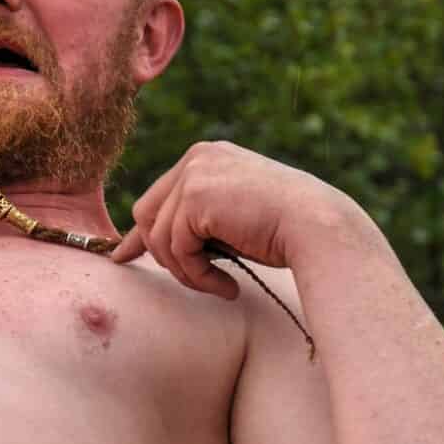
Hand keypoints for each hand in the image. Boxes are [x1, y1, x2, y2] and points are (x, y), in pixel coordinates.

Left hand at [110, 141, 355, 298]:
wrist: (318, 227)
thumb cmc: (284, 231)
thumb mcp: (231, 219)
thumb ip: (196, 221)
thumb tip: (144, 243)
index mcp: (207, 157)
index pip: (158, 197)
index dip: (142, 233)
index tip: (125, 258)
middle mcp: (197, 157)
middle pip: (146, 214)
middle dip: (162, 255)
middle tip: (194, 279)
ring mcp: (195, 174)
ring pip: (159, 237)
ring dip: (186, 271)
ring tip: (218, 285)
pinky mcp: (196, 197)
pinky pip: (176, 248)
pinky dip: (198, 275)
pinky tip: (227, 286)